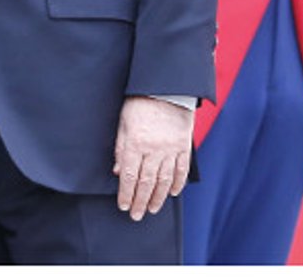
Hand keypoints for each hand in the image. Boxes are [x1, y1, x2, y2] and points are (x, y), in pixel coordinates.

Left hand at [113, 96, 193, 220]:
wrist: (166, 88)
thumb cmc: (139, 103)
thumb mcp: (123, 122)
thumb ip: (121, 148)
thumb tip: (118, 171)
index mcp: (136, 142)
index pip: (129, 176)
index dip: (126, 193)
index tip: (123, 205)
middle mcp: (153, 149)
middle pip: (146, 182)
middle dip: (140, 201)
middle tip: (136, 215)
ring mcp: (170, 149)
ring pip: (164, 180)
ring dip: (157, 197)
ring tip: (151, 209)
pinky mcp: (184, 146)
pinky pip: (181, 170)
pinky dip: (177, 184)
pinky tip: (172, 193)